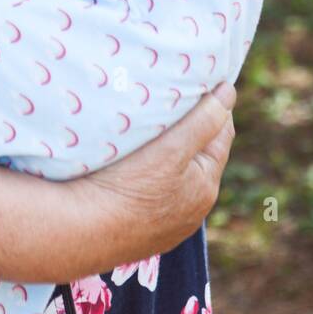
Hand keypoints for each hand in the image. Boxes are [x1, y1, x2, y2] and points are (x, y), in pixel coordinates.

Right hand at [68, 82, 236, 268]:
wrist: (83, 232)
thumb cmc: (129, 186)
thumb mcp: (172, 148)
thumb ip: (203, 121)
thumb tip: (229, 92)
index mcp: (206, 186)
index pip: (221, 134)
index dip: (214, 106)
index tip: (200, 81)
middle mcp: (192, 210)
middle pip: (198, 155)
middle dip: (191, 129)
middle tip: (173, 97)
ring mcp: (166, 224)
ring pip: (175, 176)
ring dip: (169, 154)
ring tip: (151, 128)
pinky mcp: (141, 230)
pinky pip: (153, 194)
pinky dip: (150, 176)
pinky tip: (132, 166)